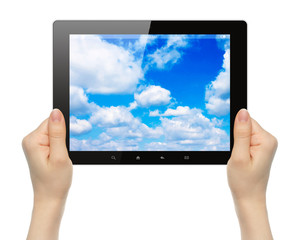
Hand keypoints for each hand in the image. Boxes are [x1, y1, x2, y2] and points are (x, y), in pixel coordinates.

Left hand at [22, 109, 72, 239]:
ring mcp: (34, 145)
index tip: (64, 146)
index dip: (64, 132)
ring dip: (61, 144)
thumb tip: (56, 112)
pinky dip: (60, 147)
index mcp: (33, 140)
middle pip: (53, 126)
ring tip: (59, 159)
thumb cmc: (55, 181)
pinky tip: (58, 159)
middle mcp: (30, 140)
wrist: (50, 198)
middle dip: (62, 138)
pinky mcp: (39, 149)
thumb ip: (57, 133)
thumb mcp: (60, 156)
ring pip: (55, 133)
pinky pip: (53, 140)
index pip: (52, 121)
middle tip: (62, 155)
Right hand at [227, 109, 277, 239]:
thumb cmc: (244, 181)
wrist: (248, 198)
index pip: (247, 121)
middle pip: (246, 126)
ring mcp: (265, 145)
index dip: (235, 131)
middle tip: (237, 156)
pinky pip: (246, 140)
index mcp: (266, 140)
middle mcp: (268, 140)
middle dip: (236, 138)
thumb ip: (241, 133)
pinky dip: (239, 148)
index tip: (234, 146)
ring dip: (237, 144)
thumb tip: (242, 112)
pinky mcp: (260, 149)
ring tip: (239, 160)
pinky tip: (241, 159)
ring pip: (244, 133)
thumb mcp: (239, 156)